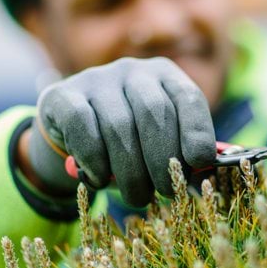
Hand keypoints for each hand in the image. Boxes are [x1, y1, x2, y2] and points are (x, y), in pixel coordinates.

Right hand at [26, 57, 215, 205]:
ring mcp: (96, 79)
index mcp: (166, 76)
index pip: (188, 97)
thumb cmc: (131, 140)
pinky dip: (95, 160)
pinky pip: (83, 127)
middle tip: (166, 191)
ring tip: (137, 196)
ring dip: (130, 171)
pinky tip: (100, 180)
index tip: (198, 163)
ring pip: (119, 127)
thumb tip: (204, 169)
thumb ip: (182, 152)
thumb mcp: (160, 141)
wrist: (73, 132)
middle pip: (154, 112)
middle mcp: (133, 71)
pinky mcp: (62, 96)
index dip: (197, 131)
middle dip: (162, 159)